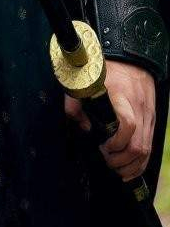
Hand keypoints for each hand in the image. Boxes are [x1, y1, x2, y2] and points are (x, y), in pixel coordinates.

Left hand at [64, 60, 155, 181]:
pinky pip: (150, 146)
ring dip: (131, 166)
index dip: (116, 142)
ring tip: (117, 169)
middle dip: (121, 161)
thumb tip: (84, 128)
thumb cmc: (104, 70)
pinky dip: (141, 162)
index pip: (127, 124)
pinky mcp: (152, 118)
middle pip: (138, 145)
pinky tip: (129, 169)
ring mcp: (148, 114)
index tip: (103, 146)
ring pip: (146, 150)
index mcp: (121, 96)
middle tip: (107, 160)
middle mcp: (138, 107)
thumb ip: (75, 103)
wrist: (130, 57)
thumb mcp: (85, 80)